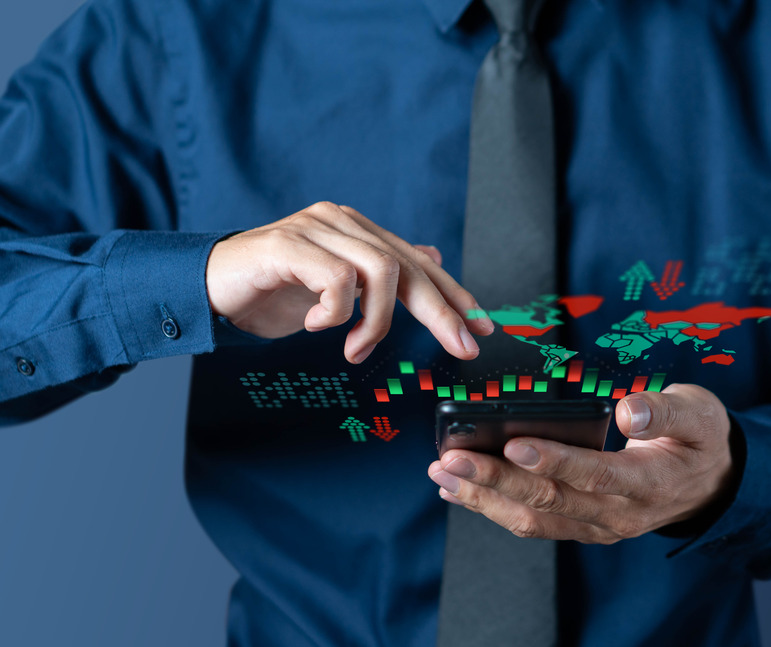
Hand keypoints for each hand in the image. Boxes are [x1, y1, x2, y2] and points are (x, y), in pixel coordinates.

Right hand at [206, 201, 493, 362]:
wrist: (210, 288)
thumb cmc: (273, 292)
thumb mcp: (335, 291)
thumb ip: (378, 276)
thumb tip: (430, 257)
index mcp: (357, 232)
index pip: (418, 262)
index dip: (453, 293)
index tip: (481, 325)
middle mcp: (342, 222)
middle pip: (408, 265)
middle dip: (441, 311)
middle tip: (461, 345)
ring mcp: (316, 228)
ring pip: (380, 270)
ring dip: (376, 321)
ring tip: (355, 348)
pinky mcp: (288, 244)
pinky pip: (337, 280)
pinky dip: (335, 313)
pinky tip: (316, 325)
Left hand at [428, 384, 734, 542]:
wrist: (713, 485)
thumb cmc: (700, 440)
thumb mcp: (699, 414)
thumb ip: (665, 411)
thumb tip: (629, 410)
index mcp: (648, 484)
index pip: (595, 475)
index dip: (554, 461)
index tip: (513, 445)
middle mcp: (619, 515)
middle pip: (551, 501)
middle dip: (496, 480)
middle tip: (452, 459)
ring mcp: (599, 526)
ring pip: (535, 519)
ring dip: (485, 499)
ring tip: (444, 475)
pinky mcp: (583, 526)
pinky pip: (535, 523)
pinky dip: (495, 508)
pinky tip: (462, 492)